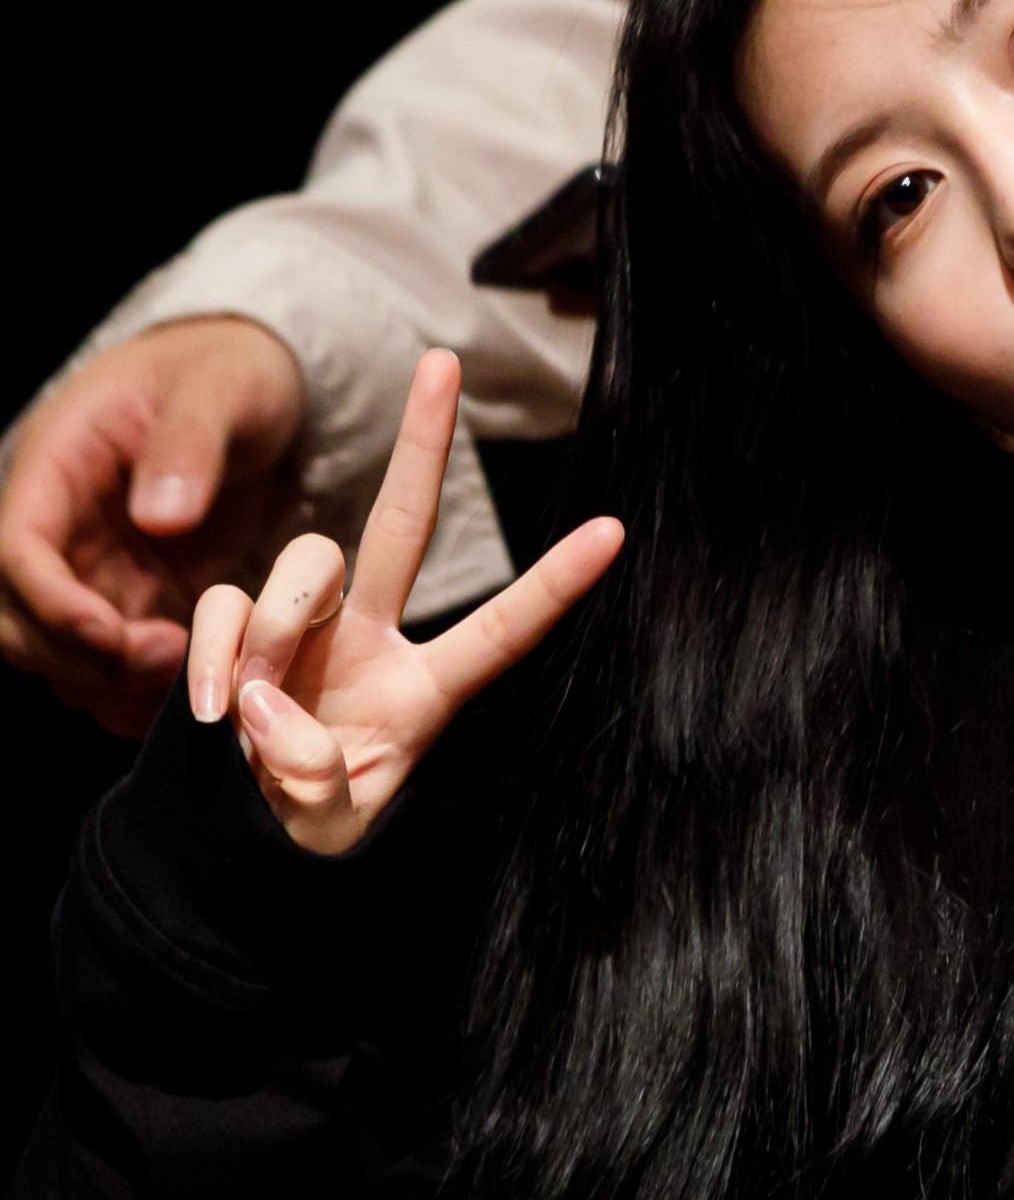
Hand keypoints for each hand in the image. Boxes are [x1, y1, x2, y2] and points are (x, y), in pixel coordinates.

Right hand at [0, 316, 307, 731]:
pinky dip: (142, 688)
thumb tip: (158, 516)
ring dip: (112, 683)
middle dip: (80, 658)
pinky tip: (200, 693)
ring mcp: (92, 567)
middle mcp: (58, 526)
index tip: (112, 637)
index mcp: (55, 467)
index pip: (13, 552)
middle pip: (21, 619)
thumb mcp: (223, 387)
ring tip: (196, 680)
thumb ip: (191, 443)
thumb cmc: (229, 372)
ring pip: (61, 653)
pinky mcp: (133, 596)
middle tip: (170, 664)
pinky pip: (113, 660)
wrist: (252, 387)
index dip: (51, 604)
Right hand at [187, 351, 622, 856]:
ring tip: (250, 710)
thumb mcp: (328, 825)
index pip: (501, 630)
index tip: (615, 531)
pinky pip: (221, 603)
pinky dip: (211, 651)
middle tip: (442, 358)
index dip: (556, 585)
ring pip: (304, 563)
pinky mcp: (234, 628)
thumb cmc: (302, 828)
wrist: (231, 840)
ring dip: (272, 627)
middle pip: (401, 524)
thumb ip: (313, 778)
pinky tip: (213, 711)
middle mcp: (371, 639)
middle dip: (422, 443)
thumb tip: (268, 707)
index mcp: (427, 690)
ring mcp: (302, 628)